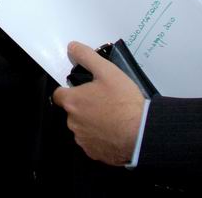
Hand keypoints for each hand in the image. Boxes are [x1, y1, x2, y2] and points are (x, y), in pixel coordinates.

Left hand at [51, 41, 143, 165]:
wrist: (141, 133)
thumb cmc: (124, 103)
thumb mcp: (107, 71)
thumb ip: (87, 57)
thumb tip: (72, 47)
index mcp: (72, 102)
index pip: (59, 94)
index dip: (69, 90)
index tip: (83, 90)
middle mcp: (73, 123)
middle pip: (72, 111)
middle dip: (84, 106)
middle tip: (104, 101)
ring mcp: (83, 140)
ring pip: (83, 127)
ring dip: (92, 122)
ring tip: (112, 116)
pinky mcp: (94, 153)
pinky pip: (93, 142)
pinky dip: (101, 137)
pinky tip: (115, 131)